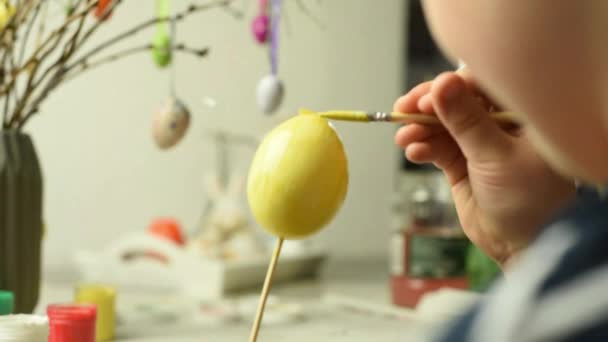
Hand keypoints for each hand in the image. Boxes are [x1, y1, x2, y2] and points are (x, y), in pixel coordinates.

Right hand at [394, 71, 574, 268]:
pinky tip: (414, 153)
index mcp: (522, 113)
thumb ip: (466, 120)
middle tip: (403, 111)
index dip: (451, 88)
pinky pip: (438, 148)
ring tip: (404, 139)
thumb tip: (440, 83)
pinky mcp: (462, 163)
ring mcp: (479, 144)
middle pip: (457, 102)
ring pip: (442, 126)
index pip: (482, 85)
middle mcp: (500, 123)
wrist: (523, 246)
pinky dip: (424, 148)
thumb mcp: (496, 155)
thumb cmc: (529, 200)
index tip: (427, 100)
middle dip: (428, 107)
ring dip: (420, 129)